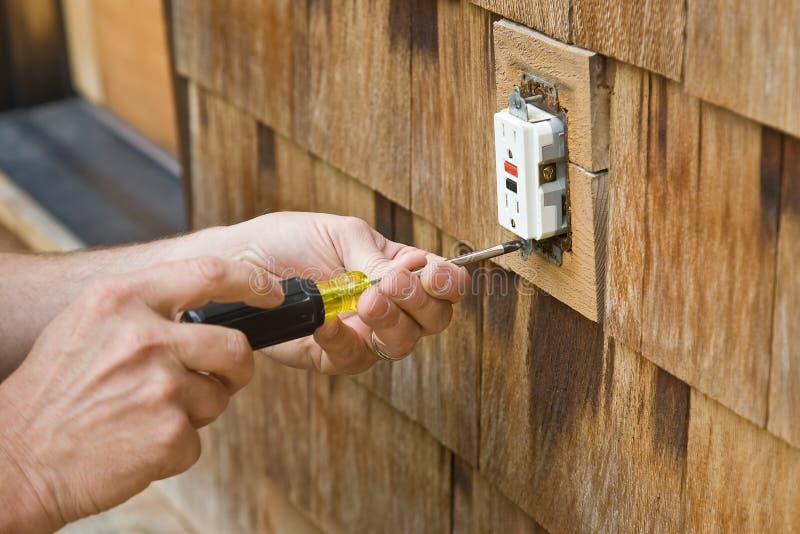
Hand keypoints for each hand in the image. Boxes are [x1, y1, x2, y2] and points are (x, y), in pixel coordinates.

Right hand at [0, 257, 281, 529]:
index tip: (273, 291)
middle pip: (235, 345)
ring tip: (144, 416)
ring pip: (218, 396)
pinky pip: (197, 438)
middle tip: (219, 378)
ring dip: (194, 411)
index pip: (209, 273)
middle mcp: (144, 336)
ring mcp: (159, 386)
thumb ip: (143, 309)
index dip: (253, 281)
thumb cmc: (53, 392)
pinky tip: (135, 443)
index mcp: (121, 300)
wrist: (17, 458)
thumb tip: (205, 309)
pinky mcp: (169, 433)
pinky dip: (174, 446)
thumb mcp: (87, 324)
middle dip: (235, 368)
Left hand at [211, 212, 470, 373]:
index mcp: (396, 269)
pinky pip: (354, 359)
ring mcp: (362, 332)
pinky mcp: (331, 355)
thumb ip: (376, 259)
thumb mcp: (340, 235)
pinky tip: (329, 322)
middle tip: (392, 285)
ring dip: (391, 323)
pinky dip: (345, 340)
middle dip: (420, 303)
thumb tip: (409, 276)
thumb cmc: (288, 240)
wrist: (239, 262)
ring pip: (401, 345)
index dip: (448, 283)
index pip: (442, 283)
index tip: (433, 275)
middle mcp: (387, 304)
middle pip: (432, 319)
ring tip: (366, 301)